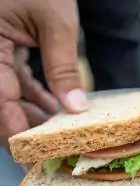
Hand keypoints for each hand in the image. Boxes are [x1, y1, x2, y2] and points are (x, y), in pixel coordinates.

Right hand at [0, 0, 87, 146]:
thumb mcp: (56, 24)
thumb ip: (63, 67)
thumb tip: (75, 107)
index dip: (13, 129)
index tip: (32, 151)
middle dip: (21, 125)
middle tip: (48, 143)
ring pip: (3, 94)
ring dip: (27, 113)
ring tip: (55, 128)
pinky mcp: (1, 49)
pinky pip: (11, 80)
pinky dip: (30, 95)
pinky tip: (51, 107)